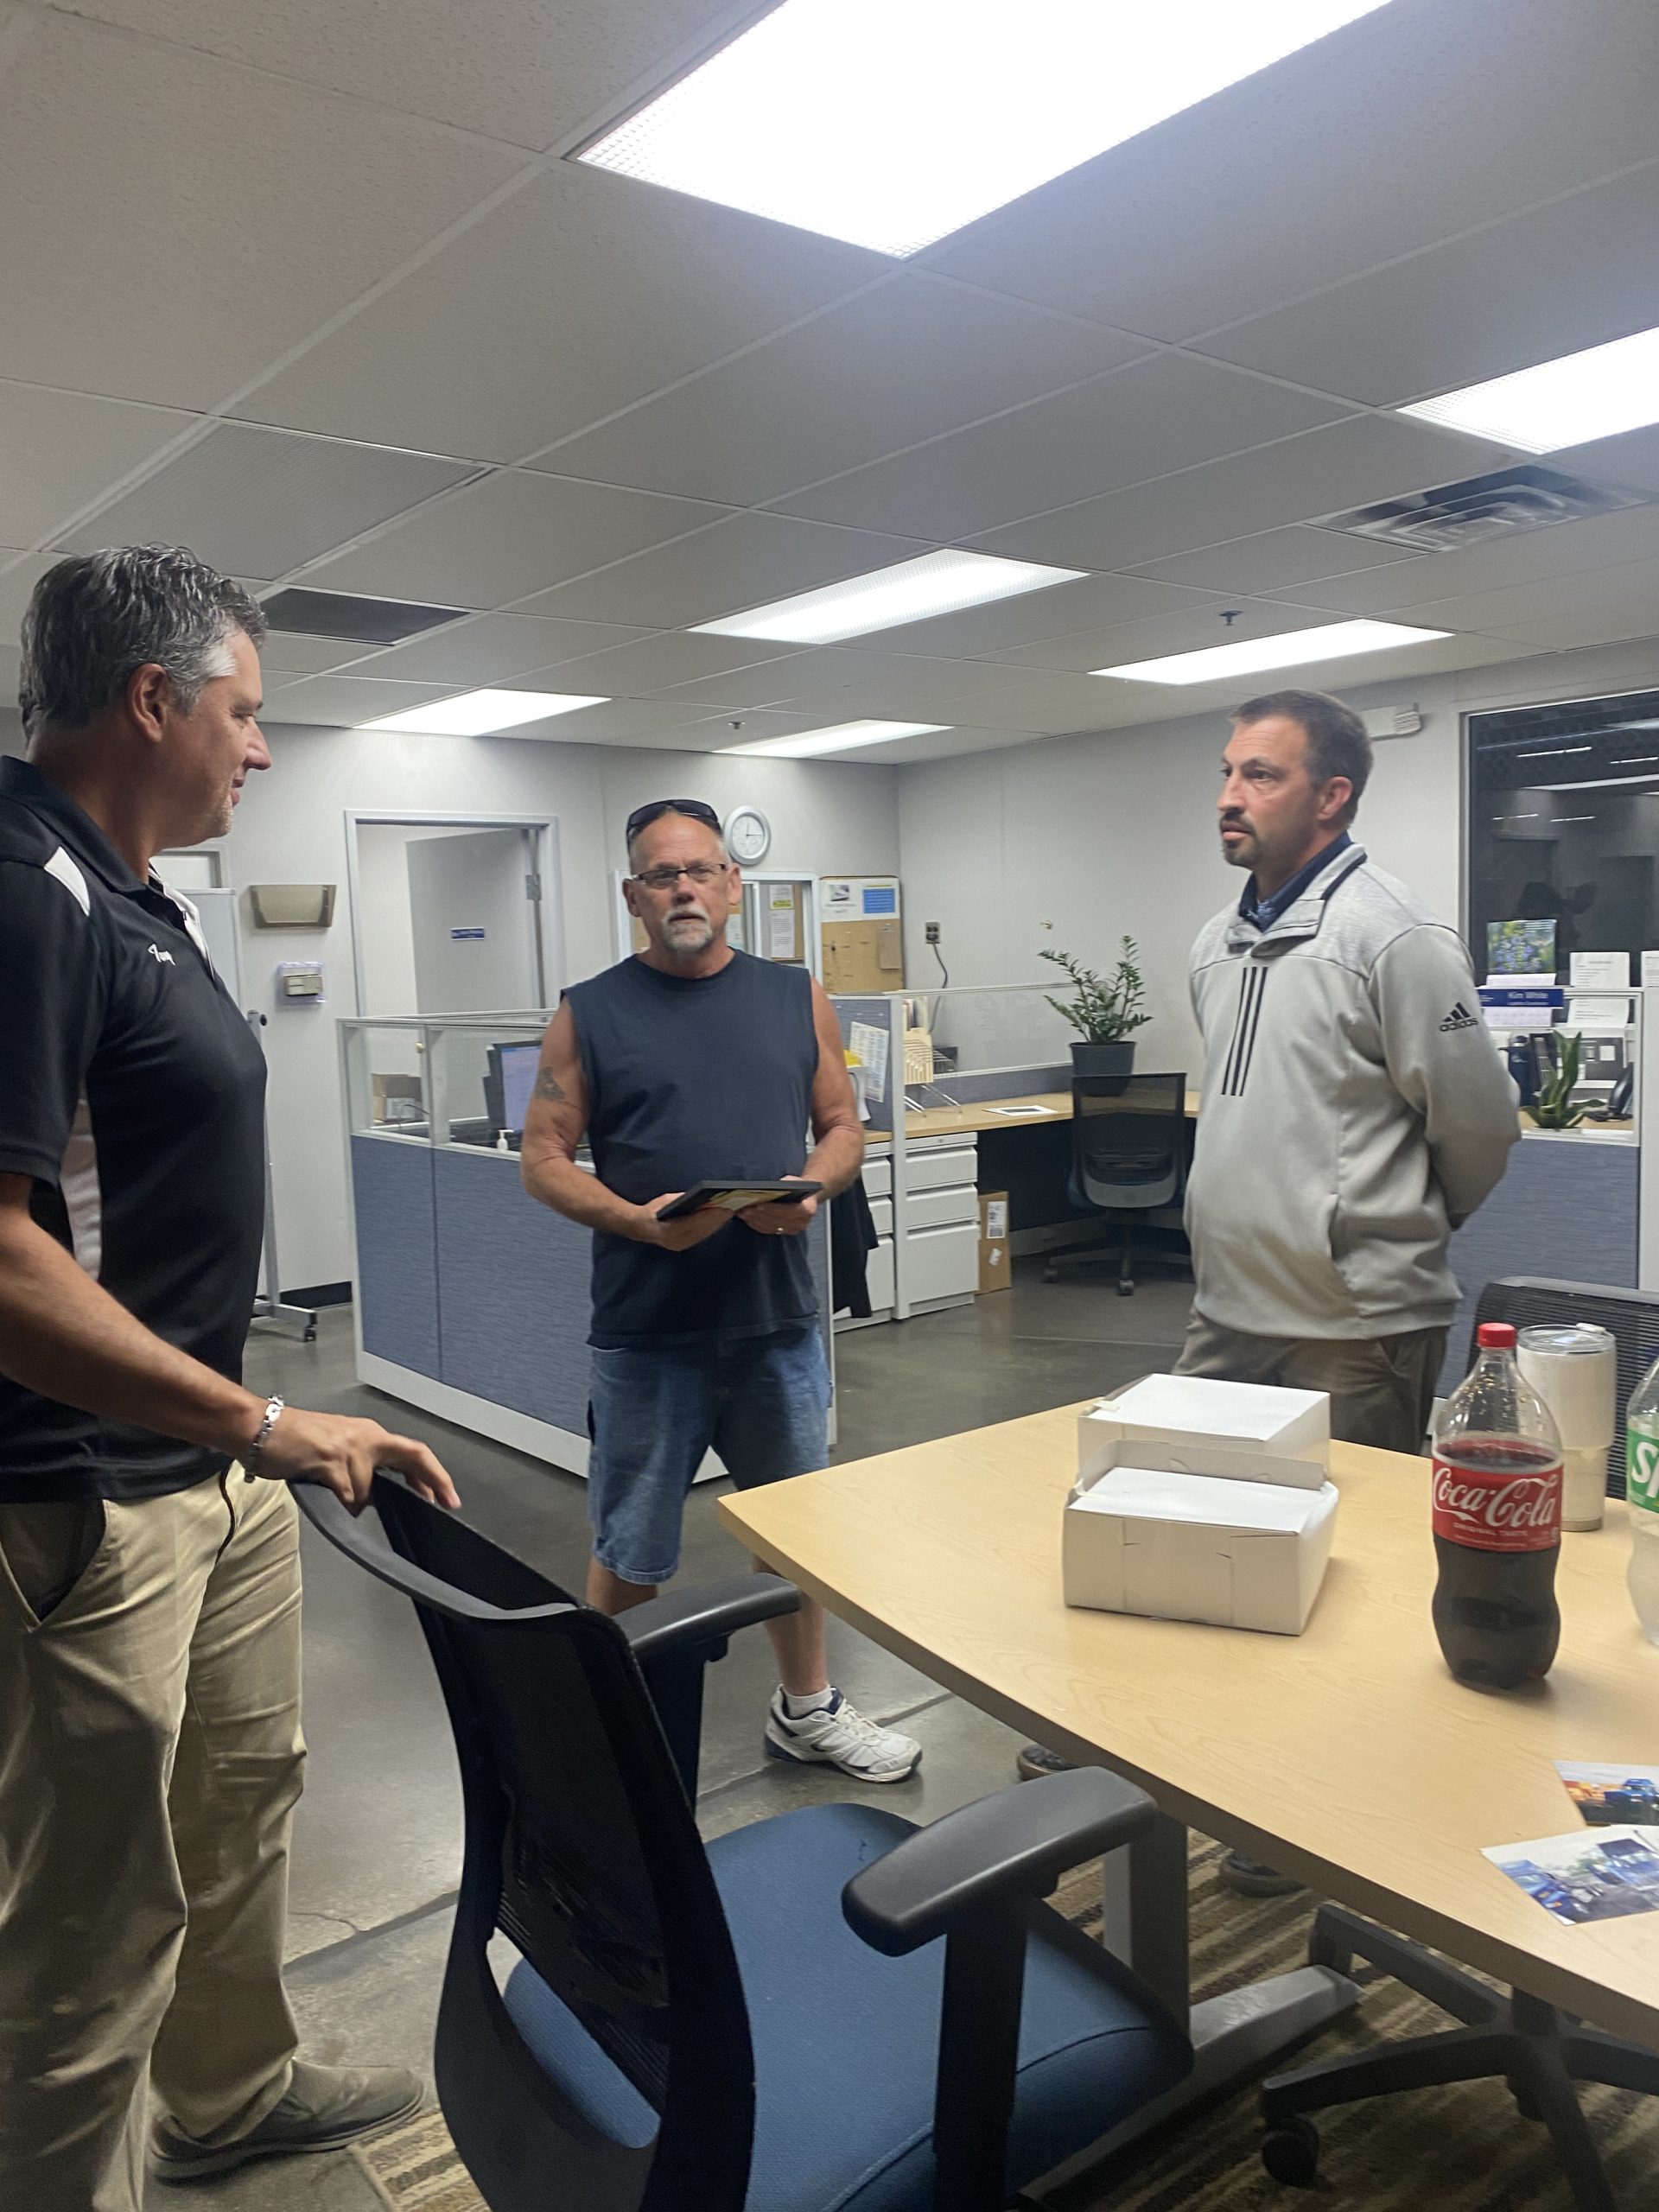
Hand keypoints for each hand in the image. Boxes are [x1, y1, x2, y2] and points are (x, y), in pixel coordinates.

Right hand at [248, 1406, 459, 1515]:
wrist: (258, 1427)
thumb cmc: (292, 1440)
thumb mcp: (336, 1450)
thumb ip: (360, 1469)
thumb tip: (375, 1497)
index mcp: (369, 1434)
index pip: (413, 1452)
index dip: (435, 1474)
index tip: (449, 1496)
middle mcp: (365, 1437)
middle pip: (413, 1455)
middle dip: (433, 1481)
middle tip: (445, 1503)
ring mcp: (349, 1447)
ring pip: (367, 1491)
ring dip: (353, 1501)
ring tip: (329, 1489)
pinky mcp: (330, 1460)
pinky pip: (347, 1496)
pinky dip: (339, 1503)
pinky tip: (322, 1490)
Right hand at [633, 1193, 731, 1251]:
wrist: (639, 1227)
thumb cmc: (653, 1211)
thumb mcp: (667, 1200)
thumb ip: (683, 1199)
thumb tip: (701, 1197)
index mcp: (670, 1229)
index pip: (696, 1222)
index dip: (712, 1216)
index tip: (725, 1209)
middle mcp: (676, 1240)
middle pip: (702, 1230)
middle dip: (718, 1220)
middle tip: (731, 1210)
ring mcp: (679, 1245)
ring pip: (702, 1235)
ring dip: (716, 1225)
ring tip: (727, 1216)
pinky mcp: (682, 1247)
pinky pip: (699, 1238)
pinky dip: (709, 1230)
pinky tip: (717, 1223)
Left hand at [738, 1180, 818, 1236]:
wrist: (806, 1197)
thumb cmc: (799, 1187)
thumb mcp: (794, 1181)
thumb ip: (786, 1183)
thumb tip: (771, 1187)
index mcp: (807, 1210)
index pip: (788, 1211)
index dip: (772, 1209)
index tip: (759, 1205)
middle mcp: (801, 1223)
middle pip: (777, 1221)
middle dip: (760, 1215)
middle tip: (746, 1209)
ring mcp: (793, 1229)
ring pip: (771, 1227)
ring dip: (755, 1220)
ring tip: (743, 1213)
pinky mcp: (784, 1232)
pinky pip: (768, 1230)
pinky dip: (757, 1224)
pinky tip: (747, 1218)